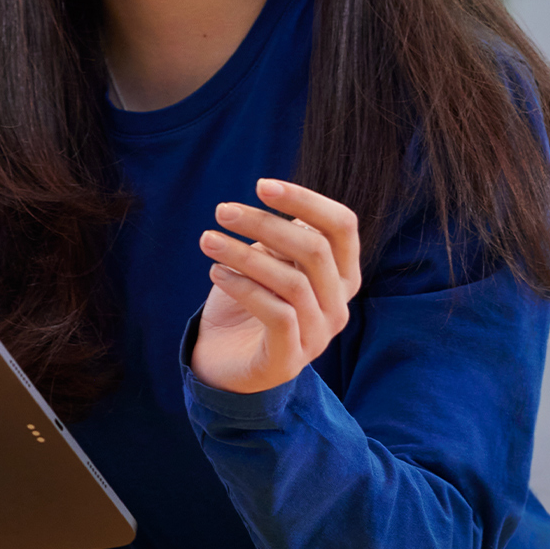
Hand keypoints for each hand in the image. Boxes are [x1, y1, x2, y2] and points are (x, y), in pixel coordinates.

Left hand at [192, 178, 360, 394]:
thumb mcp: (266, 261)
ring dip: (244, 254)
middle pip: (314, 249)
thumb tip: (275, 196)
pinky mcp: (289, 360)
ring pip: (293, 282)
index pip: (342, 226)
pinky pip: (277, 314)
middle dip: (265, 223)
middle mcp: (338, 305)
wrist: (224, 363)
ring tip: (207, 239)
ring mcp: (318, 336)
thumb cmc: (248, 302)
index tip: (261, 185)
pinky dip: (244, 287)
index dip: (306, 200)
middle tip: (222, 210)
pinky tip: (216, 272)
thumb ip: (280, 236)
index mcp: (340, 275)